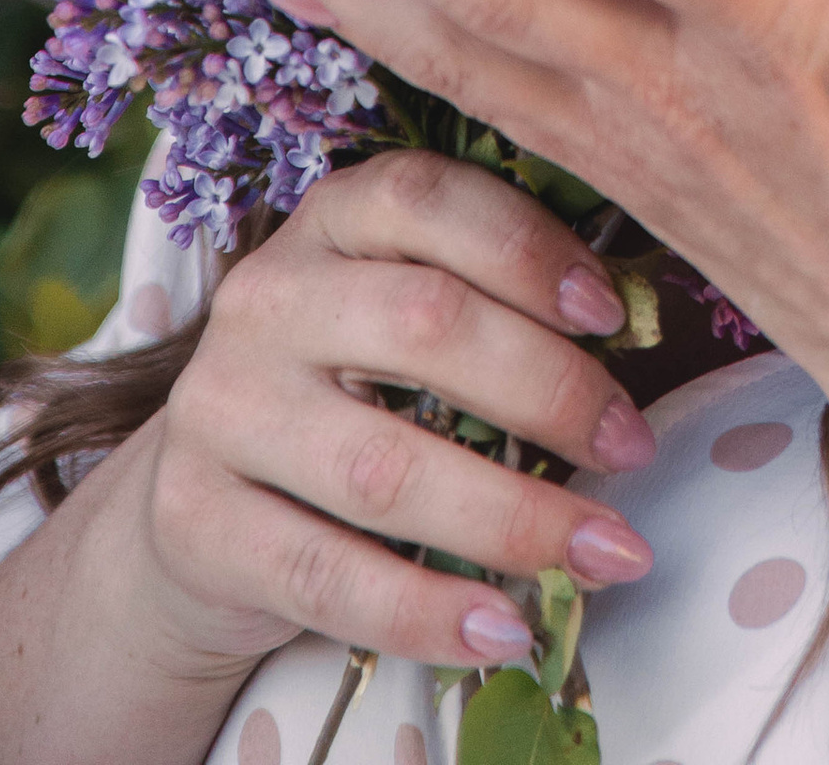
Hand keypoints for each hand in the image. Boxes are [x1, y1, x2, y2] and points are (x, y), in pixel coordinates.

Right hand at [124, 150, 659, 678]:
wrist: (197, 503)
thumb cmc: (343, 390)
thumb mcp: (397, 315)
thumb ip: (488, 299)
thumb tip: (631, 332)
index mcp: (328, 220)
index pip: (428, 198)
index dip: (529, 249)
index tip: (614, 314)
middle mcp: (265, 299)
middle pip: (424, 325)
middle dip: (550, 390)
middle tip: (631, 446)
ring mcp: (220, 410)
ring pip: (385, 466)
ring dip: (514, 518)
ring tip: (605, 553)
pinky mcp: (196, 523)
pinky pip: (330, 576)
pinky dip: (430, 612)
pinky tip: (507, 629)